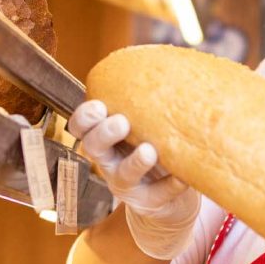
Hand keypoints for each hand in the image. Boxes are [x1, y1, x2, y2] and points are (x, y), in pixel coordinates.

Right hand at [68, 100, 199, 259]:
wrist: (172, 204)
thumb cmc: (158, 152)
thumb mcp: (148, 126)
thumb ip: (148, 102)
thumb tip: (168, 59)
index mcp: (106, 139)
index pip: (81, 127)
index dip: (84, 117)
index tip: (98, 105)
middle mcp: (110, 162)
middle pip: (94, 148)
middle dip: (104, 134)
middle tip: (121, 121)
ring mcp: (128, 187)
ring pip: (123, 176)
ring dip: (135, 162)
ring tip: (150, 150)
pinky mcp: (150, 205)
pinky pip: (158, 195)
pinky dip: (171, 185)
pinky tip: (183, 178)